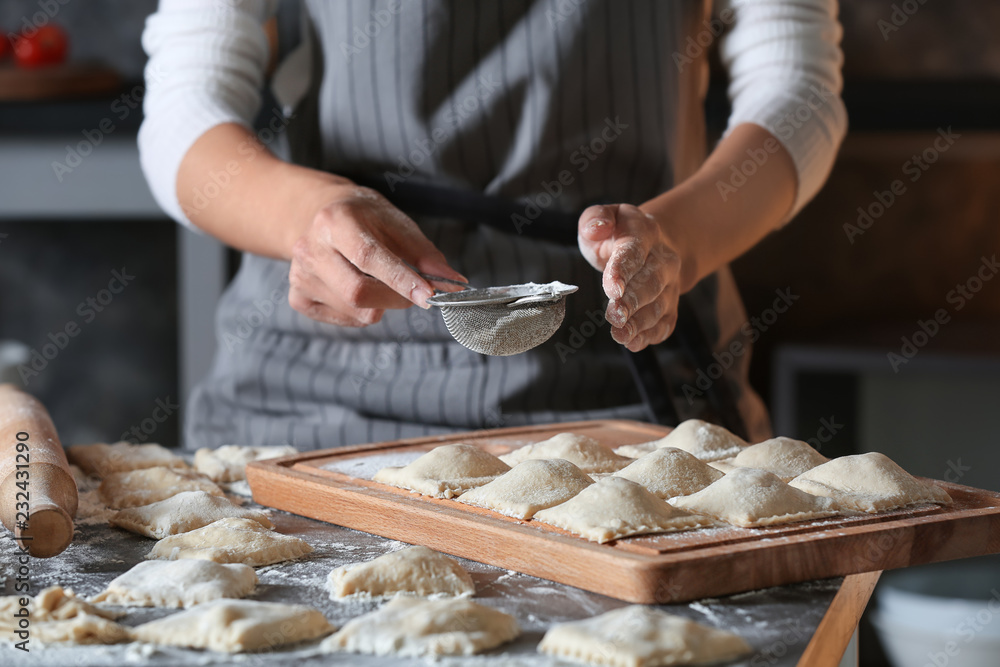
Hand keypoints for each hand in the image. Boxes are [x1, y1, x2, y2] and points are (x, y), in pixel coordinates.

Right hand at [288, 184, 465, 325]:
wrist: (318, 215)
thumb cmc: (364, 218)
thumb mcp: (397, 223)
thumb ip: (425, 253)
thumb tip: (453, 283)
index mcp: (336, 220)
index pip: (369, 256)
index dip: (401, 280)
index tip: (430, 295)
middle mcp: (311, 248)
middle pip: (358, 292)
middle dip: (396, 299)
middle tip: (414, 292)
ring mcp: (300, 275)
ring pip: (354, 311)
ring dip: (381, 306)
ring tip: (381, 282)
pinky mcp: (298, 297)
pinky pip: (343, 321)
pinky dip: (362, 313)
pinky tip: (361, 290)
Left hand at [577, 204, 682, 350]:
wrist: (655, 246)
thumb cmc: (620, 234)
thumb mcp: (605, 216)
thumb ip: (595, 218)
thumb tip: (596, 229)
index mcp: (643, 233)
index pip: (634, 251)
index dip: (623, 270)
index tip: (612, 288)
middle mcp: (663, 259)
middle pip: (651, 282)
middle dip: (633, 301)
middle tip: (615, 315)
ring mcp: (670, 284)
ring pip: (659, 306)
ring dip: (640, 323)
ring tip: (620, 334)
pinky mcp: (670, 306)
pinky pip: (665, 322)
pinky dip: (650, 335)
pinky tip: (634, 342)